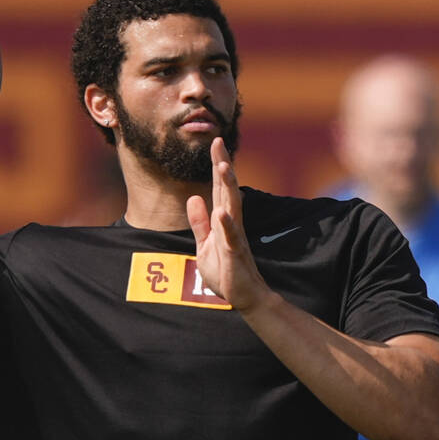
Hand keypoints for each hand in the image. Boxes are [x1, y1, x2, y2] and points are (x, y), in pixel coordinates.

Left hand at [186, 138, 270, 311]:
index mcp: (223, 220)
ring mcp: (234, 238)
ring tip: (223, 167)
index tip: (215, 143)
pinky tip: (221, 212)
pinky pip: (230, 237)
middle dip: (223, 166)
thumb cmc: (226, 273)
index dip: (218, 165)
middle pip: (226, 190)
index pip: (219, 188)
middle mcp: (231, 224)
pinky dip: (226, 225)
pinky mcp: (235, 254)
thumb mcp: (205, 246)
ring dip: (228, 188)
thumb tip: (194, 198)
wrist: (244, 296)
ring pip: (232, 207)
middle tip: (218, 143)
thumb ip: (199, 223)